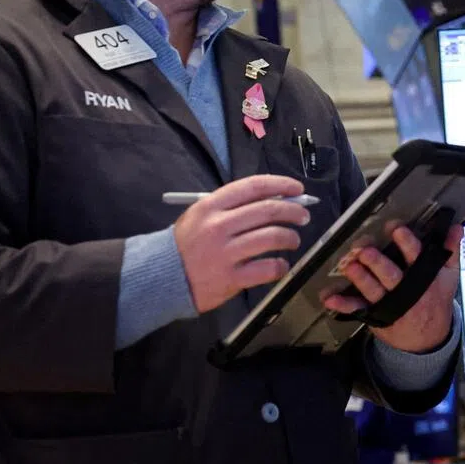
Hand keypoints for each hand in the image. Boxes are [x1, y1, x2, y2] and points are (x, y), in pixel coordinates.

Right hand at [174, 175, 309, 312]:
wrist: (160, 277)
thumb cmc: (188, 243)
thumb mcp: (202, 215)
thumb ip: (234, 207)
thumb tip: (278, 199)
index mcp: (211, 205)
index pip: (254, 187)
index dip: (281, 185)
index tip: (297, 189)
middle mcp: (218, 226)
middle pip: (268, 211)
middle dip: (293, 211)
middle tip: (303, 216)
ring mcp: (225, 253)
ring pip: (272, 237)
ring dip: (290, 237)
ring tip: (293, 240)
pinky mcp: (230, 278)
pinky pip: (267, 268)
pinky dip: (280, 265)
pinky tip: (280, 264)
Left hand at [321, 224, 463, 353]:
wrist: (427, 339)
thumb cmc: (436, 300)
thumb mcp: (449, 276)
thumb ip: (451, 250)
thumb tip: (456, 227)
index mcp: (424, 277)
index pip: (416, 256)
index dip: (407, 243)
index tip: (397, 229)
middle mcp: (406, 290)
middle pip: (391, 275)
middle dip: (378, 263)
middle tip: (365, 250)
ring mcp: (389, 304)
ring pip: (373, 290)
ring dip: (360, 278)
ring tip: (350, 266)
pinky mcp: (375, 315)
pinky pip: (357, 309)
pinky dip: (343, 304)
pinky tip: (330, 298)